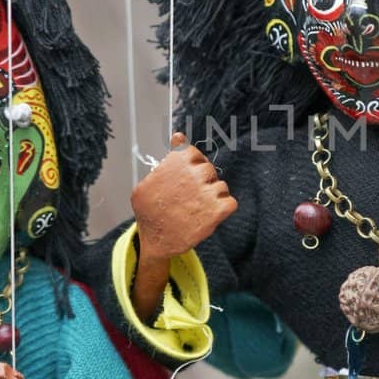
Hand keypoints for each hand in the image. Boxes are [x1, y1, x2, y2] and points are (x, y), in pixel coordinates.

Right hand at [130, 133, 235, 321]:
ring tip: (196, 209)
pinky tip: (209, 215)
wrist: (155, 242)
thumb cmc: (150, 212)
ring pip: (221, 187)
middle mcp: (194, 174)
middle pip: (209, 170)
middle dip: (202, 182)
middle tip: (190, 198)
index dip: (191, 166)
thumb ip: (167, 158)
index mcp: (177, 163)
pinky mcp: (218, 211)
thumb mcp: (146, 182)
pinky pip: (231, 202)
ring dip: (212, 197)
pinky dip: (223, 208)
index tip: (185, 178)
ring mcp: (207, 192)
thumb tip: (179, 136)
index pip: (194, 153)